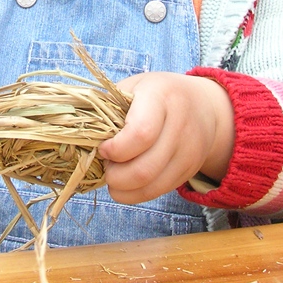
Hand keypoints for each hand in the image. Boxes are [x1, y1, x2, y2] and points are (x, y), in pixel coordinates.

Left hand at [99, 72, 234, 204]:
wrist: (205, 107)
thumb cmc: (157, 95)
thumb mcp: (133, 88)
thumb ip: (108, 107)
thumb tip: (77, 135)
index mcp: (161, 97)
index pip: (141, 133)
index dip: (116, 149)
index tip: (103, 148)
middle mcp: (180, 124)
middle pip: (145, 168)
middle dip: (116, 175)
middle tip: (106, 166)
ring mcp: (189, 151)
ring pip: (152, 185)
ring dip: (124, 188)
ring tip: (113, 176)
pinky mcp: (190, 170)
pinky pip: (159, 191)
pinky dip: (136, 194)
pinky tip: (126, 183)